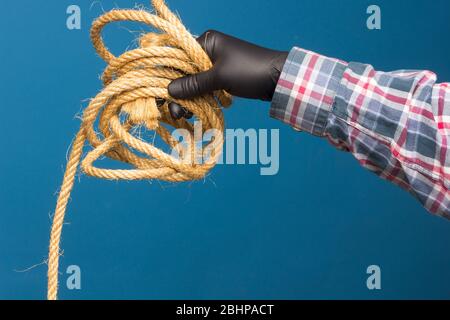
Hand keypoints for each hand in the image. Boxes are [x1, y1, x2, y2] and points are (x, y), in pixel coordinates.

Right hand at [167, 30, 287, 119]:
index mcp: (206, 42)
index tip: (161, 95)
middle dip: (178, 93)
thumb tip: (169, 90)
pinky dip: (200, 99)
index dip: (167, 75)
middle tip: (176, 113)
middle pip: (183, 72)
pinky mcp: (222, 77)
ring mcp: (215, 65)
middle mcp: (208, 51)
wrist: (279, 79)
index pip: (177, 56)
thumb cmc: (250, 71)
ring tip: (186, 116)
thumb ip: (194, 84)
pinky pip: (204, 88)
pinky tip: (195, 112)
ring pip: (193, 82)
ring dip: (188, 99)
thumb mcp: (220, 77)